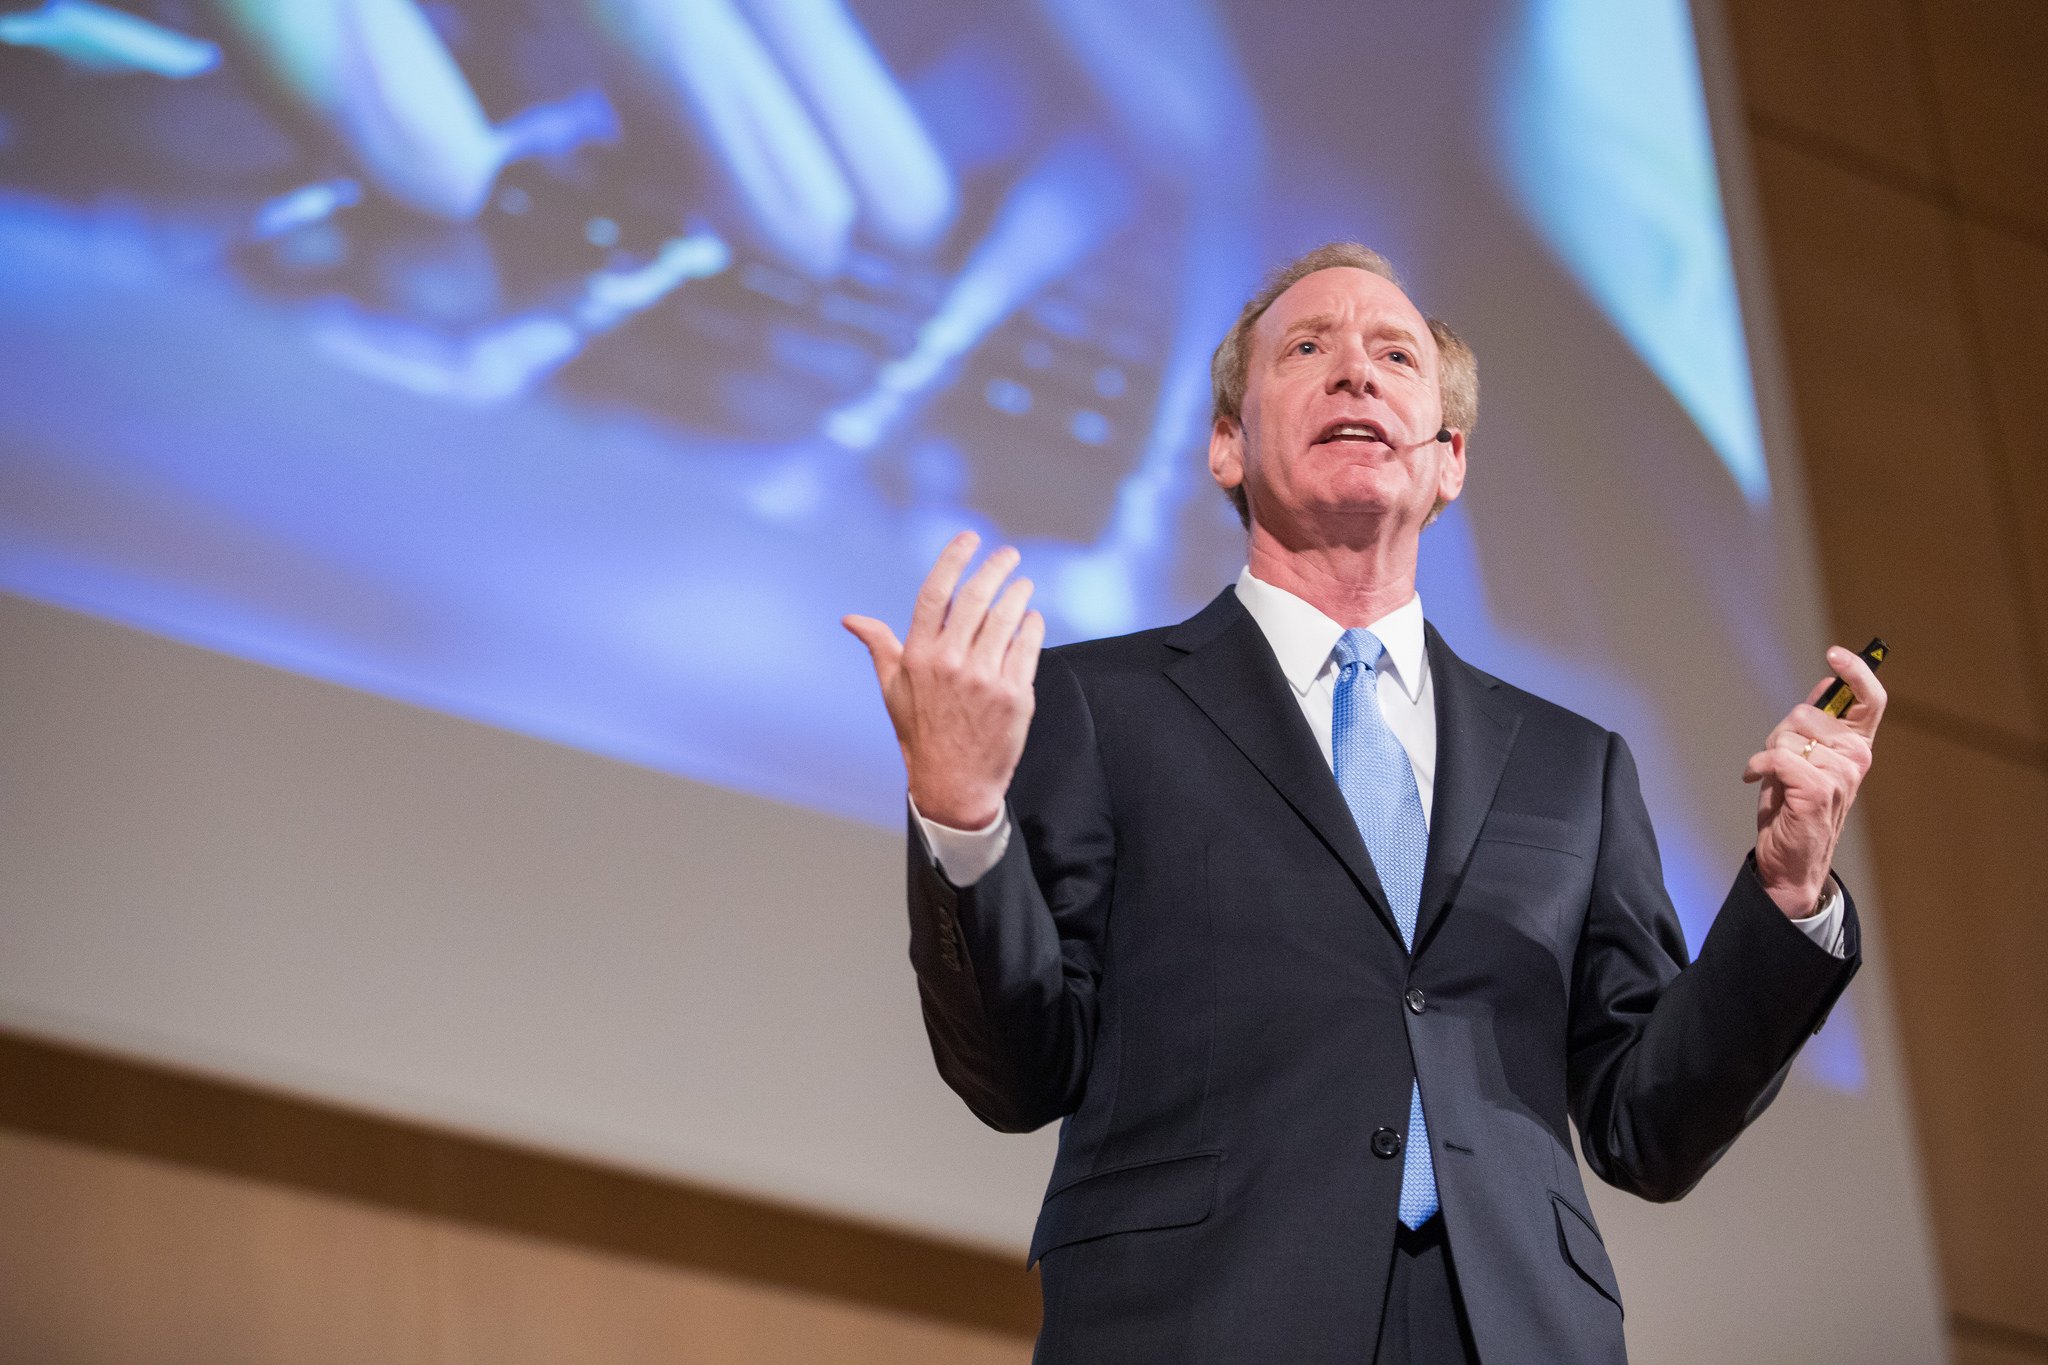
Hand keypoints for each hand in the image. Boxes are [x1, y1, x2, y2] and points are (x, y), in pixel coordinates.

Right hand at [843, 532, 1044, 829]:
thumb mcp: (893, 689)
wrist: (954, 783)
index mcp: (919, 657)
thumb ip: (879, 646)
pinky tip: (1031, 618)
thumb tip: (851, 619)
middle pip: (977, 599)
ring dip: (1018, 593)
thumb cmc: (920, 733)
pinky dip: (1032, 625)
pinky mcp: (1015, 696)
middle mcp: (951, 663)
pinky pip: (1028, 646)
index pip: (936, 593)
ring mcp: (985, 679)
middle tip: (1008, 556)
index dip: (953, 560)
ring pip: (1007, 618)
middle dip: (996, 568)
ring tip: (1023, 584)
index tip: (970, 538)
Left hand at [1742, 647, 1886, 916]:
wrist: (1789, 861)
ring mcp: (1841, 775)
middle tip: (1780, 762)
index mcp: (1856, 746)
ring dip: (1770, 753)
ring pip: (1789, 736)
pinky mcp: (1818, 790)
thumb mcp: (1804, 758)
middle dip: (1781, 731)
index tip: (1835, 654)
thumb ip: (1817, 724)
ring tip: (1776, 780)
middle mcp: (1856, 758)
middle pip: (1807, 712)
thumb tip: (1825, 684)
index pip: (1871, 700)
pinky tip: (1753, 778)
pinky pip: (1778, 757)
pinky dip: (1758, 765)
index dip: (1857, 672)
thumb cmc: (1794, 808)